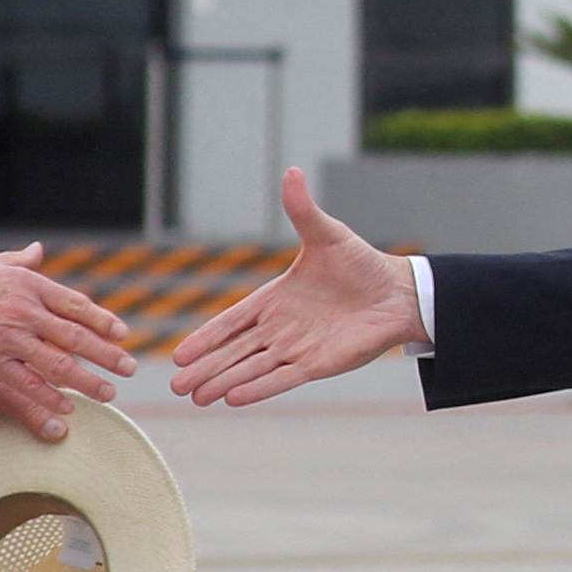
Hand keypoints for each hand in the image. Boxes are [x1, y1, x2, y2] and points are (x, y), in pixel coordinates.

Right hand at [0, 244, 135, 442]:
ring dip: (88, 380)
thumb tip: (39, 251)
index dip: (102, 320)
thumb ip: (20, 262)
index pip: (75, 304)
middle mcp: (23, 310)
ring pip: (59, 363)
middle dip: (108, 354)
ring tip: (109, 393)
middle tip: (130, 367)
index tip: (122, 333)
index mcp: (26, 284)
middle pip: (76, 335)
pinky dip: (51, 396)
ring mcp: (8, 337)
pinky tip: (69, 407)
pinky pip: (28, 383)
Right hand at [170, 168, 422, 407]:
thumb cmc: (362, 263)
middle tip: (174, 386)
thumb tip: (291, 172)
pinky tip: (233, 400)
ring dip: (224, 382)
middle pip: (234, 352)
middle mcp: (281, 327)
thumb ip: (303, 210)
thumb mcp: (327, 234)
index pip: (232, 321)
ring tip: (196, 398)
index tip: (180, 353)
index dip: (207, 337)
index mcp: (275, 298)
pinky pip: (282, 378)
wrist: (397, 292)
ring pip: (252, 368)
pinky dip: (259, 389)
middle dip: (205, 368)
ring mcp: (298, 348)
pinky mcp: (318, 364)